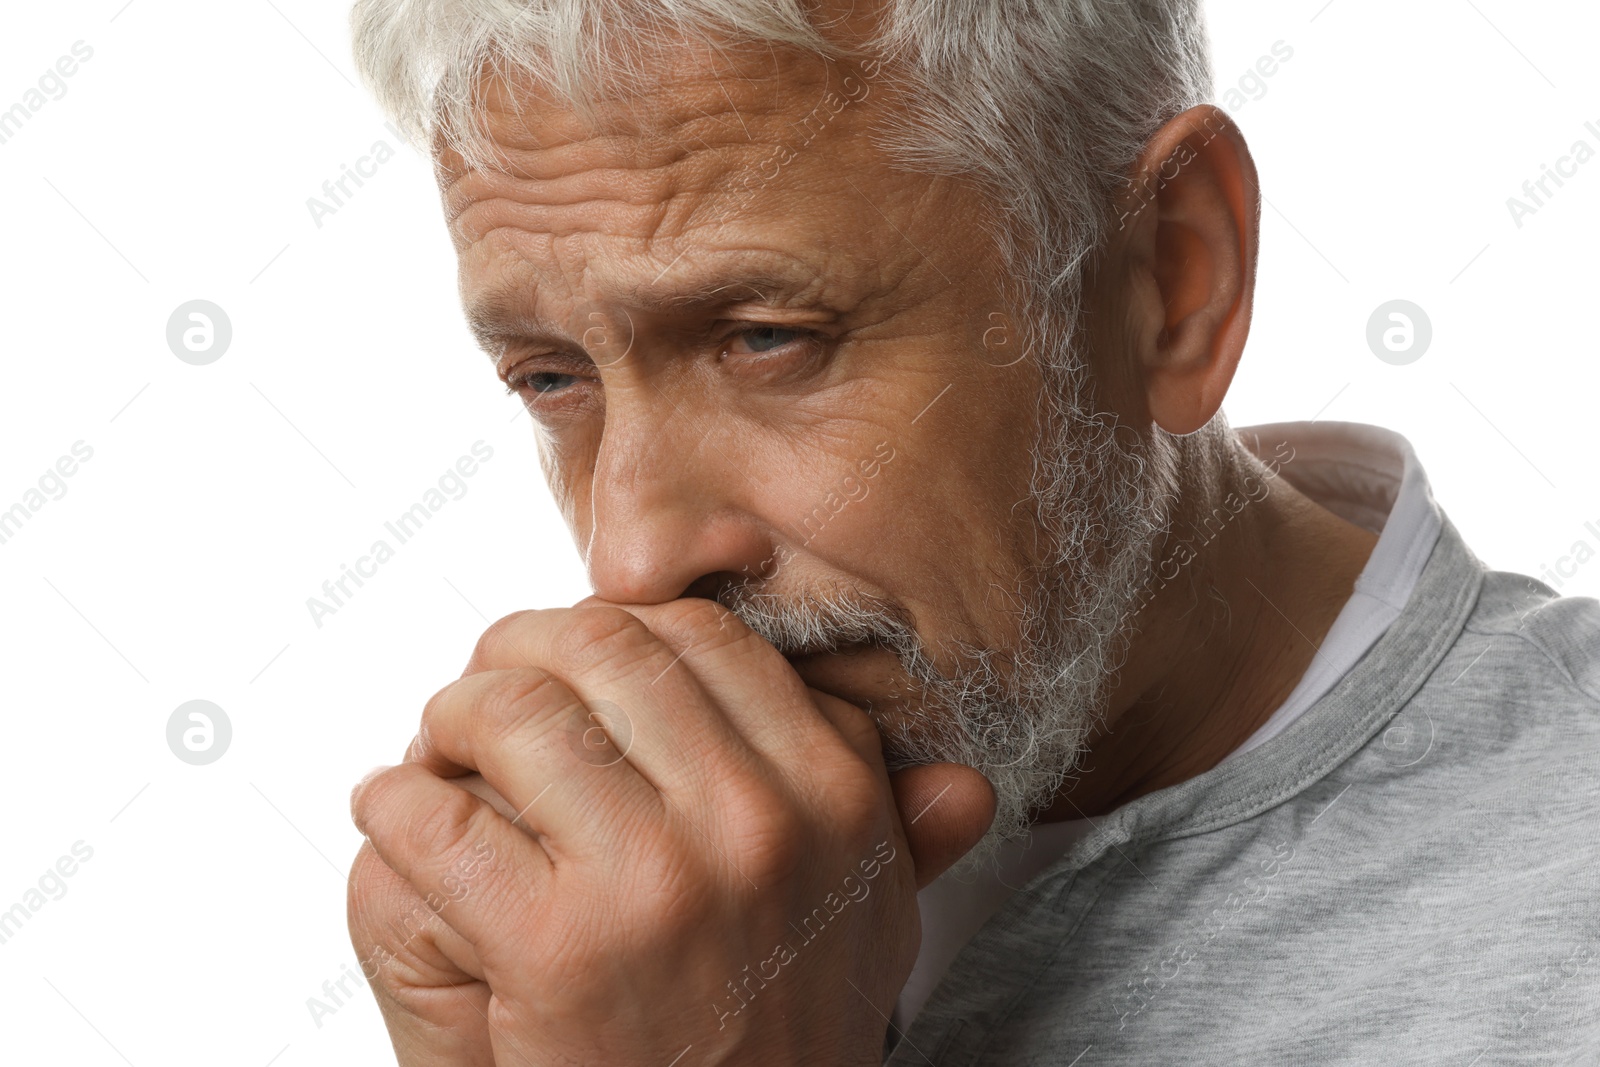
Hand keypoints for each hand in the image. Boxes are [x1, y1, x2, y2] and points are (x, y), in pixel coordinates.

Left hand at [347, 597, 994, 1065]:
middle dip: (524, 650)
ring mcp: (654, 879)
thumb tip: (961, 785)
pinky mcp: (552, 947)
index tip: (584, 656)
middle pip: (602, 652)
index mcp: (832, 795)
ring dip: (451, 715)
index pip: (706, 641)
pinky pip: (434, 820)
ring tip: (439, 744)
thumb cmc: (781, 1040)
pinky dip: (393, 801)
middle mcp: (755, 820)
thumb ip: (904, 843)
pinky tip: (396, 809)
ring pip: (512, 715)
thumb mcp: (871, 934)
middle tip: (491, 682)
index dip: (625, 628)